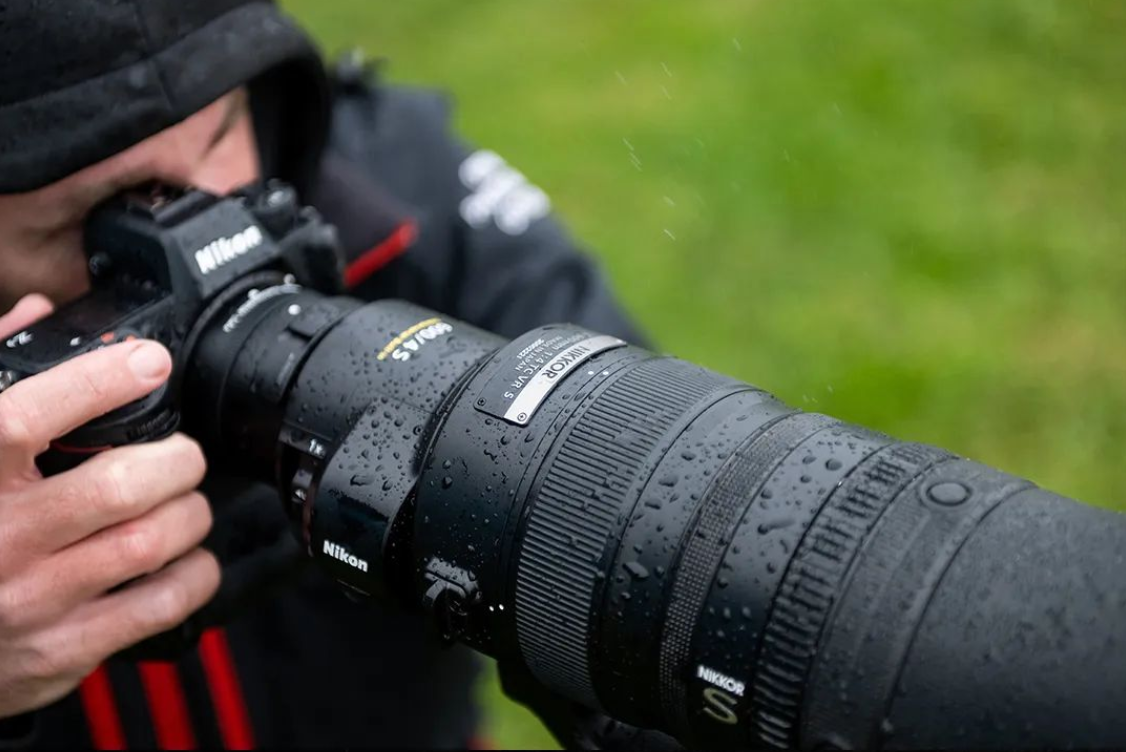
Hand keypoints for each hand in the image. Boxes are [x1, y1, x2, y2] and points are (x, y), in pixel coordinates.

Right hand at [0, 295, 219, 716]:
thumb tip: (38, 314)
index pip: (24, 419)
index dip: (97, 381)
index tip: (147, 362)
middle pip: (116, 486)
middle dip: (175, 459)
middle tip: (182, 454)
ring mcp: (28, 601)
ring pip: (148, 543)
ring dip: (190, 513)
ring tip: (186, 502)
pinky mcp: (60, 650)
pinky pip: (159, 605)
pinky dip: (194, 574)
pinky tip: (186, 559)